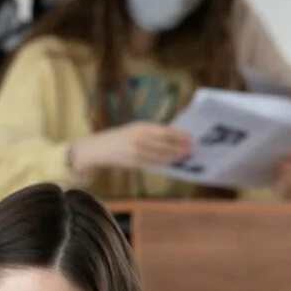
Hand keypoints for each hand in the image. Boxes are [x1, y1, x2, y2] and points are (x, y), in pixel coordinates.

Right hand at [69, 122, 192, 174]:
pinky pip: (153, 163)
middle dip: (180, 148)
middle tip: (191, 150)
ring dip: (174, 157)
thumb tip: (172, 136)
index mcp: (141, 127)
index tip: (190, 138)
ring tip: (183, 157)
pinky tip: (170, 162)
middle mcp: (139, 138)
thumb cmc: (119, 137)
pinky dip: (164, 163)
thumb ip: (152, 132)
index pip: (165, 131)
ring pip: (161, 156)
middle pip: (165, 144)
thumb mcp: (135, 129)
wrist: (100, 148)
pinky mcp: (134, 163)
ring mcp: (137, 152)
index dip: (179, 135)